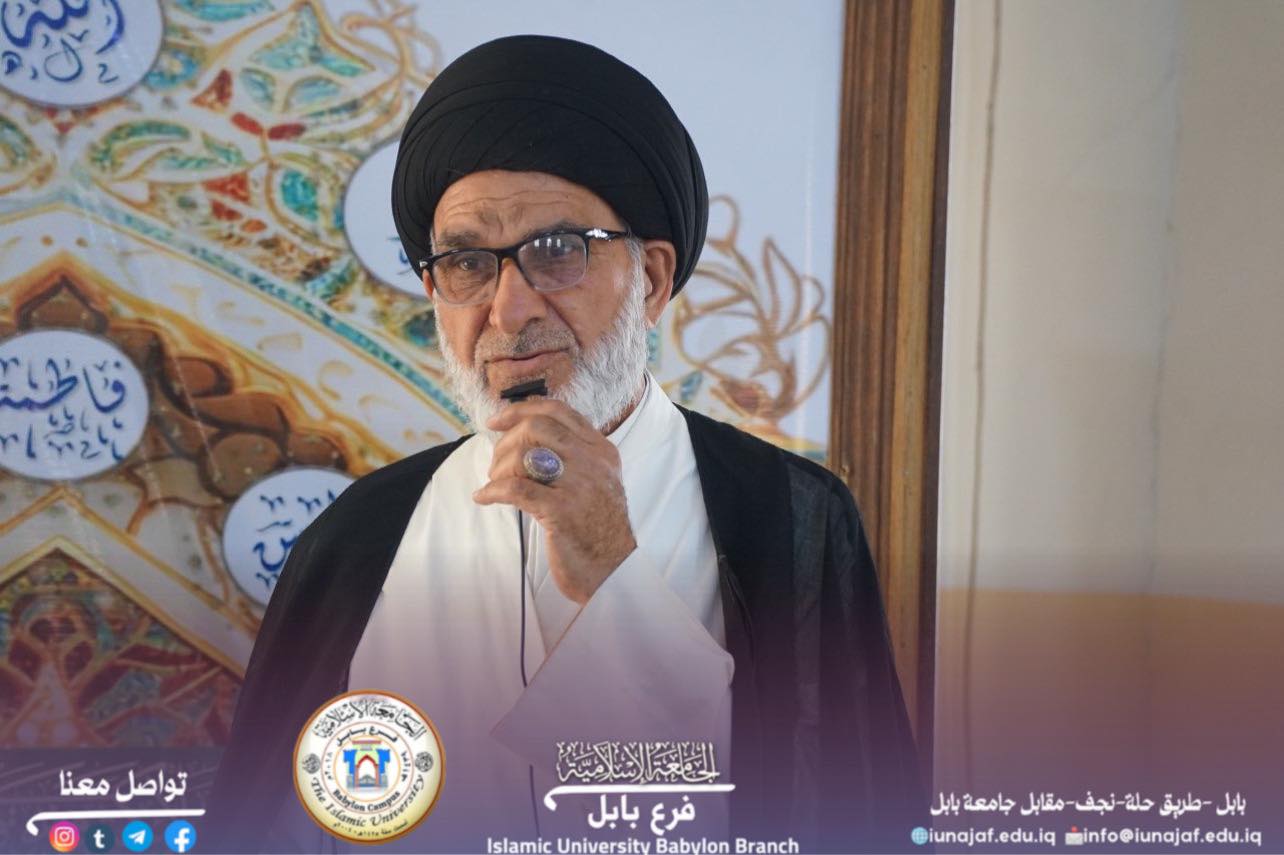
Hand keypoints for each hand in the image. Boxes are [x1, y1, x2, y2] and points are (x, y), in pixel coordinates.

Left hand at [473, 398, 635, 603]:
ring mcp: (579, 485)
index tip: (497, 421)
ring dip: (497, 469)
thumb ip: (574, 455)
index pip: (558, 411)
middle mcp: (593, 462)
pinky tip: (484, 497)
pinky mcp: (561, 511)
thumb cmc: (598, 527)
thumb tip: (525, 432)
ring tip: (494, 484)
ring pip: (523, 455)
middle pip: (536, 427)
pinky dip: (492, 490)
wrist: (613, 568)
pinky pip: (514, 488)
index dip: (521, 410)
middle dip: (505, 442)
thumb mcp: (598, 480)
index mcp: (601, 450)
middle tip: (496, 464)